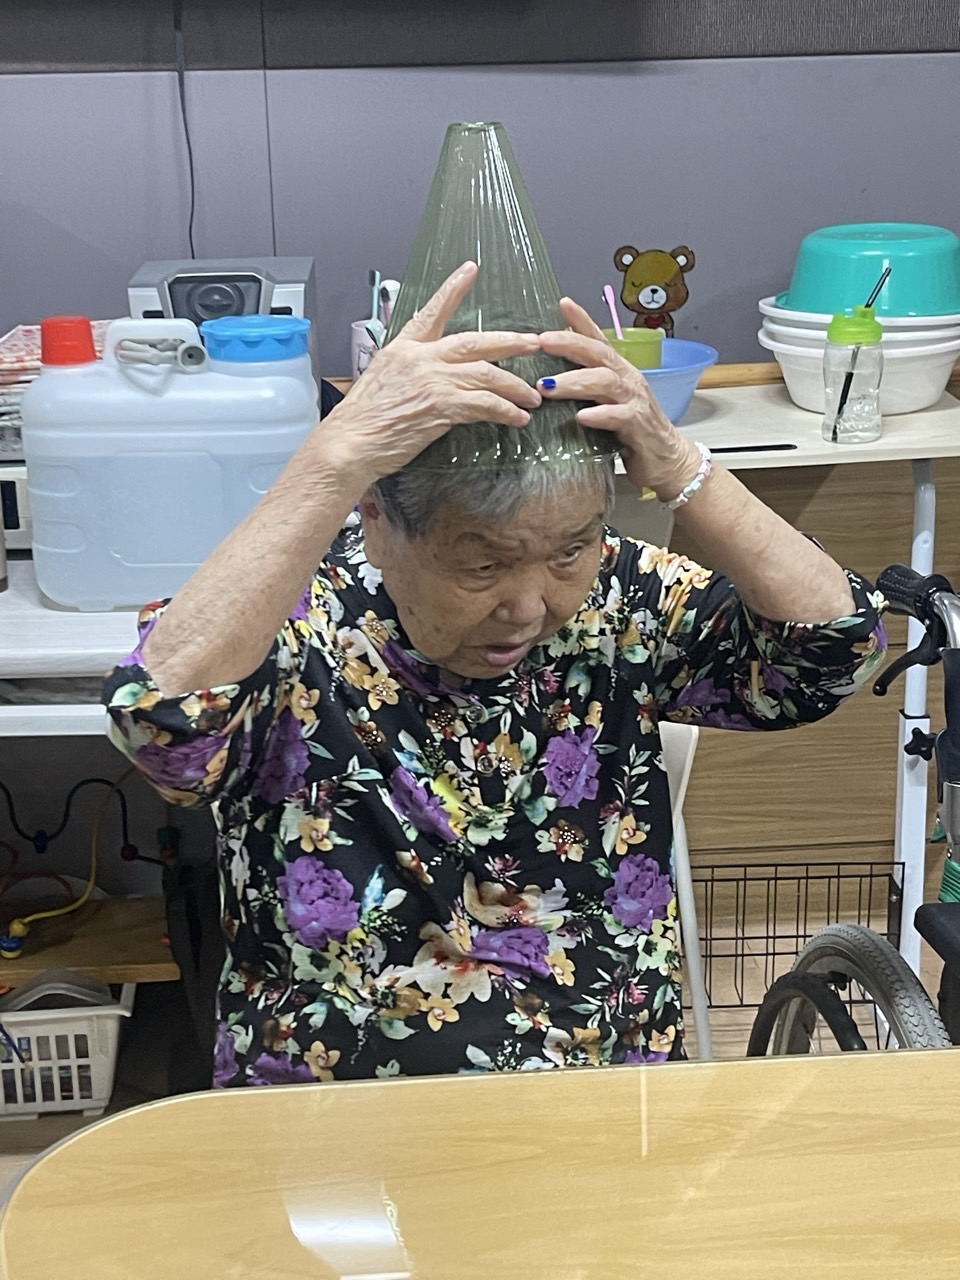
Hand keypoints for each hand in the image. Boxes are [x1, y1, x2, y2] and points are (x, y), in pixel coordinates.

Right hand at [324, 262, 541, 484]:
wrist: (349, 443)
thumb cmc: (361, 422)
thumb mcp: (380, 382)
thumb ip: (409, 373)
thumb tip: (430, 378)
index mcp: (403, 349)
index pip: (432, 311)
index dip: (453, 289)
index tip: (470, 270)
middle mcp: (420, 358)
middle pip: (475, 342)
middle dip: (509, 342)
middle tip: (533, 343)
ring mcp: (432, 380)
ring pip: (487, 374)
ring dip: (515, 386)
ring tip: (532, 396)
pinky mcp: (441, 406)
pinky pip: (484, 404)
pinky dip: (506, 411)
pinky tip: (518, 418)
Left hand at [538, 298, 701, 499]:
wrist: (667, 460)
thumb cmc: (632, 430)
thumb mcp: (607, 402)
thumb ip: (587, 385)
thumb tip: (552, 373)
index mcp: (618, 371)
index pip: (599, 340)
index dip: (582, 320)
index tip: (563, 303)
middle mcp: (628, 379)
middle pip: (599, 353)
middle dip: (570, 344)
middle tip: (541, 341)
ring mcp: (635, 401)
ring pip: (605, 382)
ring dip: (574, 381)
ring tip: (547, 387)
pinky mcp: (639, 426)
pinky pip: (619, 416)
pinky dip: (599, 415)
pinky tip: (580, 417)